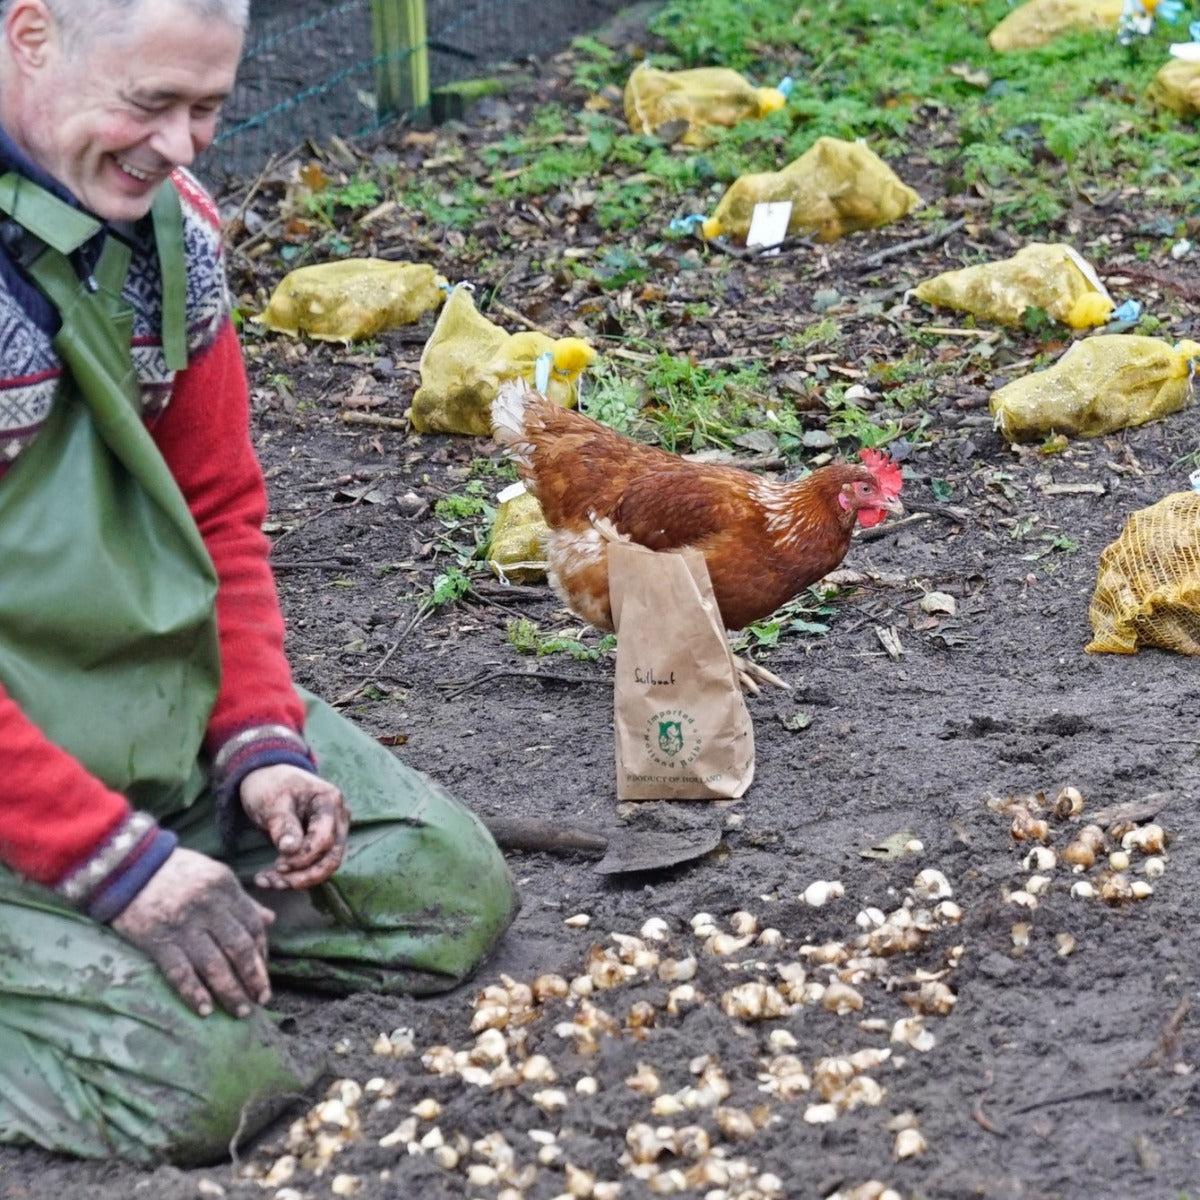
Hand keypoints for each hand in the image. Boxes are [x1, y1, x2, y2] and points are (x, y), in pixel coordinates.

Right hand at [112, 846, 273, 1017]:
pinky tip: (205, 1009)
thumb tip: (270, 920)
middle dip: (254, 977)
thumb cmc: (176, 871)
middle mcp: (208, 906)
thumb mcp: (215, 875)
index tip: (264, 972)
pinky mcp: (157, 940)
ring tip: (241, 1011)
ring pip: (214, 965)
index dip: (262, 952)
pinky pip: (180, 972)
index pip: (252, 926)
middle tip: (262, 999)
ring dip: (231, 992)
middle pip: (239, 948)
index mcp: (225, 887)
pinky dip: (194, 993)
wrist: (128, 866)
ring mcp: (182, 924)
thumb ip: (242, 900)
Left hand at [239, 764, 348, 890]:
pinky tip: (272, 879)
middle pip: (332, 857)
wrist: (266, 777)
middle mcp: (339, 817)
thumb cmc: (270, 785)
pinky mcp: (323, 842)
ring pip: (325, 865)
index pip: (325, 839)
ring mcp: (334, 830)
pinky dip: (296, 875)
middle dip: (305, 875)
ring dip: (299, 879)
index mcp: (330, 801)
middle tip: (275, 881)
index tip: (278, 864)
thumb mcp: (272, 802)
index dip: (304, 856)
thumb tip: (291, 850)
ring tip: (269, 882)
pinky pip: (315, 864)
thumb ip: (284, 825)